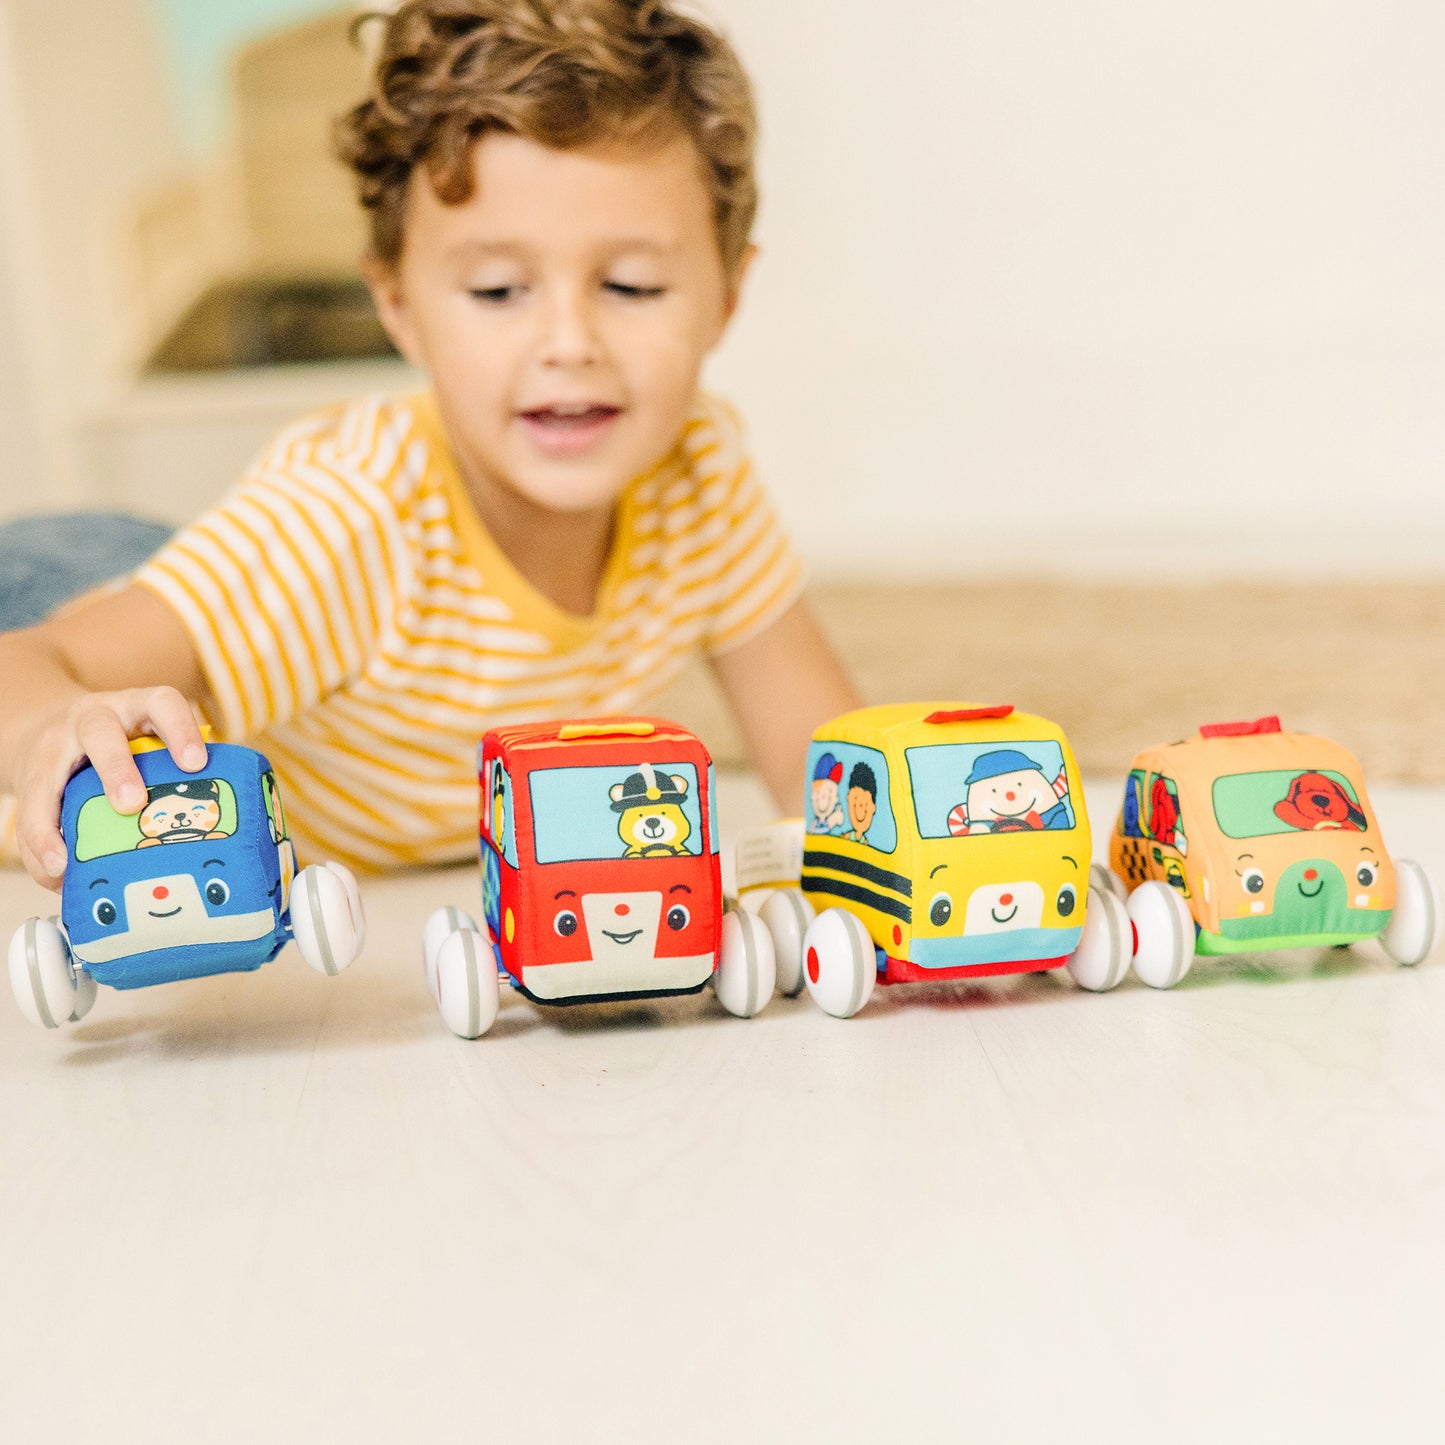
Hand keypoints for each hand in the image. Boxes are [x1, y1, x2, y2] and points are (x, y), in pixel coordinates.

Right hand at [13, 687, 207, 890]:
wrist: (52, 727)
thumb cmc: (125, 746)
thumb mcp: (152, 742)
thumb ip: (176, 775)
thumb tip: (201, 838)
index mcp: (138, 708)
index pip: (164, 704)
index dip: (181, 730)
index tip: (196, 763)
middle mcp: (95, 717)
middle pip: (100, 731)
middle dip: (116, 768)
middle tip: (132, 804)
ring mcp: (59, 743)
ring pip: (52, 769)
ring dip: (58, 818)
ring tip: (69, 860)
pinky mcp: (33, 773)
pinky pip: (30, 807)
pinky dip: (40, 841)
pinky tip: (55, 871)